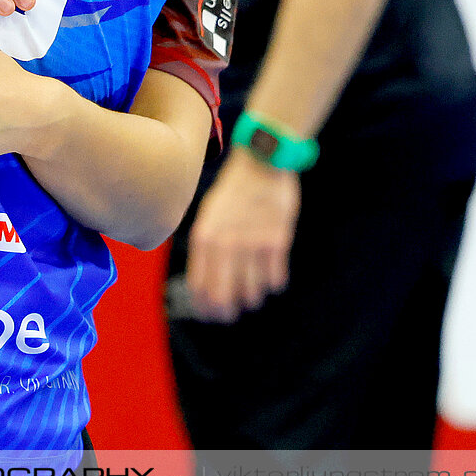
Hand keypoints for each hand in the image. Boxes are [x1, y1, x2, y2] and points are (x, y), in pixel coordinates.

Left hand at [182, 149, 299, 322]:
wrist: (263, 161)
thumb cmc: (234, 190)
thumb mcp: (209, 214)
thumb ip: (206, 247)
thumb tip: (204, 286)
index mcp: (204, 238)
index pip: (199, 288)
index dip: (205, 309)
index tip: (211, 315)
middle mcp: (225, 244)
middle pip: (223, 298)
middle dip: (227, 312)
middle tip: (233, 313)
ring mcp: (252, 244)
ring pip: (252, 293)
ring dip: (253, 298)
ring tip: (254, 291)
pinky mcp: (277, 241)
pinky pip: (276, 280)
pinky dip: (274, 283)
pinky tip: (272, 274)